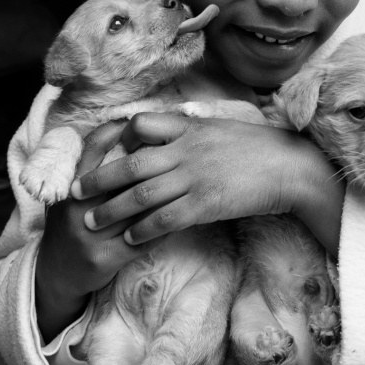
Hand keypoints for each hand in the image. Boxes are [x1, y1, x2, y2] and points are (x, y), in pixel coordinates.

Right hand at [34, 121, 166, 341]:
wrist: (58, 271)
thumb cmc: (73, 222)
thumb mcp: (74, 192)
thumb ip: (92, 167)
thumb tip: (120, 128)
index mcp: (70, 186)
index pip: (93, 148)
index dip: (117, 131)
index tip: (141, 122)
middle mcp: (77, 207)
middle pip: (120, 176)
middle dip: (150, 162)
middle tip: (174, 149)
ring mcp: (90, 234)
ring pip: (136, 208)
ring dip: (164, 194)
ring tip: (186, 179)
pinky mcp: (106, 258)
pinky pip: (143, 238)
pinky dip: (164, 226)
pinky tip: (181, 216)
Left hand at [74, 112, 344, 252]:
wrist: (289, 167)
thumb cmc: (259, 148)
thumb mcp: (221, 127)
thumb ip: (193, 130)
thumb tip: (173, 131)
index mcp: (189, 128)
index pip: (141, 125)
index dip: (117, 139)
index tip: (101, 152)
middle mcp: (185, 150)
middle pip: (130, 164)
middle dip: (99, 179)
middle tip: (75, 191)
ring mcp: (193, 177)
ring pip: (140, 194)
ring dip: (112, 210)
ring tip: (92, 221)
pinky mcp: (204, 203)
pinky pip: (165, 219)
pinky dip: (143, 229)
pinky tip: (129, 239)